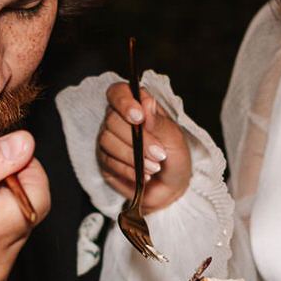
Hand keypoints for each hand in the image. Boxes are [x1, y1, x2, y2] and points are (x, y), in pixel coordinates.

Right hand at [97, 81, 191, 213]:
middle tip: (159, 154)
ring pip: (107, 141)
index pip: (118, 92)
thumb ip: (159, 122)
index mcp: (137, 107)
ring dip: (132, 156)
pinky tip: (143, 176)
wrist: (172, 188)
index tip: (139, 117)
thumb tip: (146, 102)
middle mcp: (119, 120)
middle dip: (137, 139)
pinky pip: (108, 162)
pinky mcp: (105, 161)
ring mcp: (110, 141)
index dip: (124, 102)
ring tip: (154, 168)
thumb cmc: (175, 157)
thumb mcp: (174, 139)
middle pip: (112, 119)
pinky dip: (128, 170)